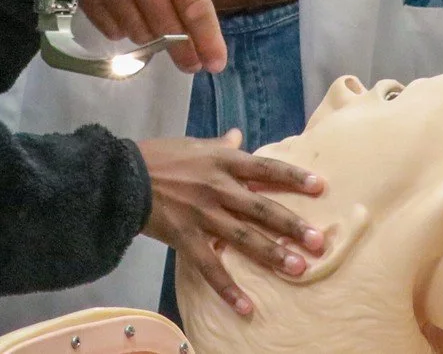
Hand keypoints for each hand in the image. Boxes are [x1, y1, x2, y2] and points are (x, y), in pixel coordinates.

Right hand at [70, 0, 245, 73]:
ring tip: (162, 36)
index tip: (215, 62)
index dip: (206, 36)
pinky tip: (131, 22)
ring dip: (152, 38)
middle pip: (165, 24)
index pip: (191, 1)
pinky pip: (106, 22)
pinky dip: (122, 28)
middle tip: (193, 62)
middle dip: (183, 50)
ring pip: (135, 28)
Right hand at [140, 130, 326, 315]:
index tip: (321, 187)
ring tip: (298, 269)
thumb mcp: (192, 145)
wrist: (122, 176)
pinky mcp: (186, 237)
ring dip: (272, 255)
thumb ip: (219, 144)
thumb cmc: (159, 157)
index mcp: (221, 161)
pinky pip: (210, 267)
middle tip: (318, 241)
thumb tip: (238, 136)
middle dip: (292, 225)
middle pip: (261, 208)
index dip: (293, 177)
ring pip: (244, 237)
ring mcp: (202, 214)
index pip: (265, 168)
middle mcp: (217, 187)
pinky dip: (228, 288)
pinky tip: (247, 307)